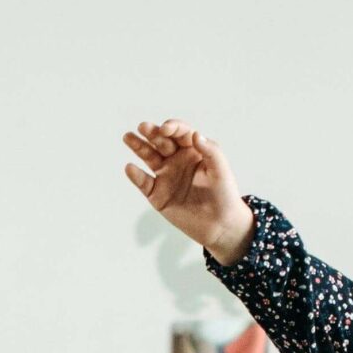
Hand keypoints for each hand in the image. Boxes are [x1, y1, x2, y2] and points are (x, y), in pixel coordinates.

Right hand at [122, 119, 253, 262]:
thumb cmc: (224, 195)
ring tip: (128, 137)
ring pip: (149, 157)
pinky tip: (130, 167)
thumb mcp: (221, 170)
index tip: (165, 129)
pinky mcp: (157, 194)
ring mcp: (165, 176)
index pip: (180, 133)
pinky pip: (144, 182)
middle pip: (161, 142)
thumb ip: (210, 150)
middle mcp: (177, 160)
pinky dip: (136, 175)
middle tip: (143, 126)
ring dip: (138, 147)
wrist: (219, 226)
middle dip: (152, 133)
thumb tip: (196, 134)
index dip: (172, 127)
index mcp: (193, 150)